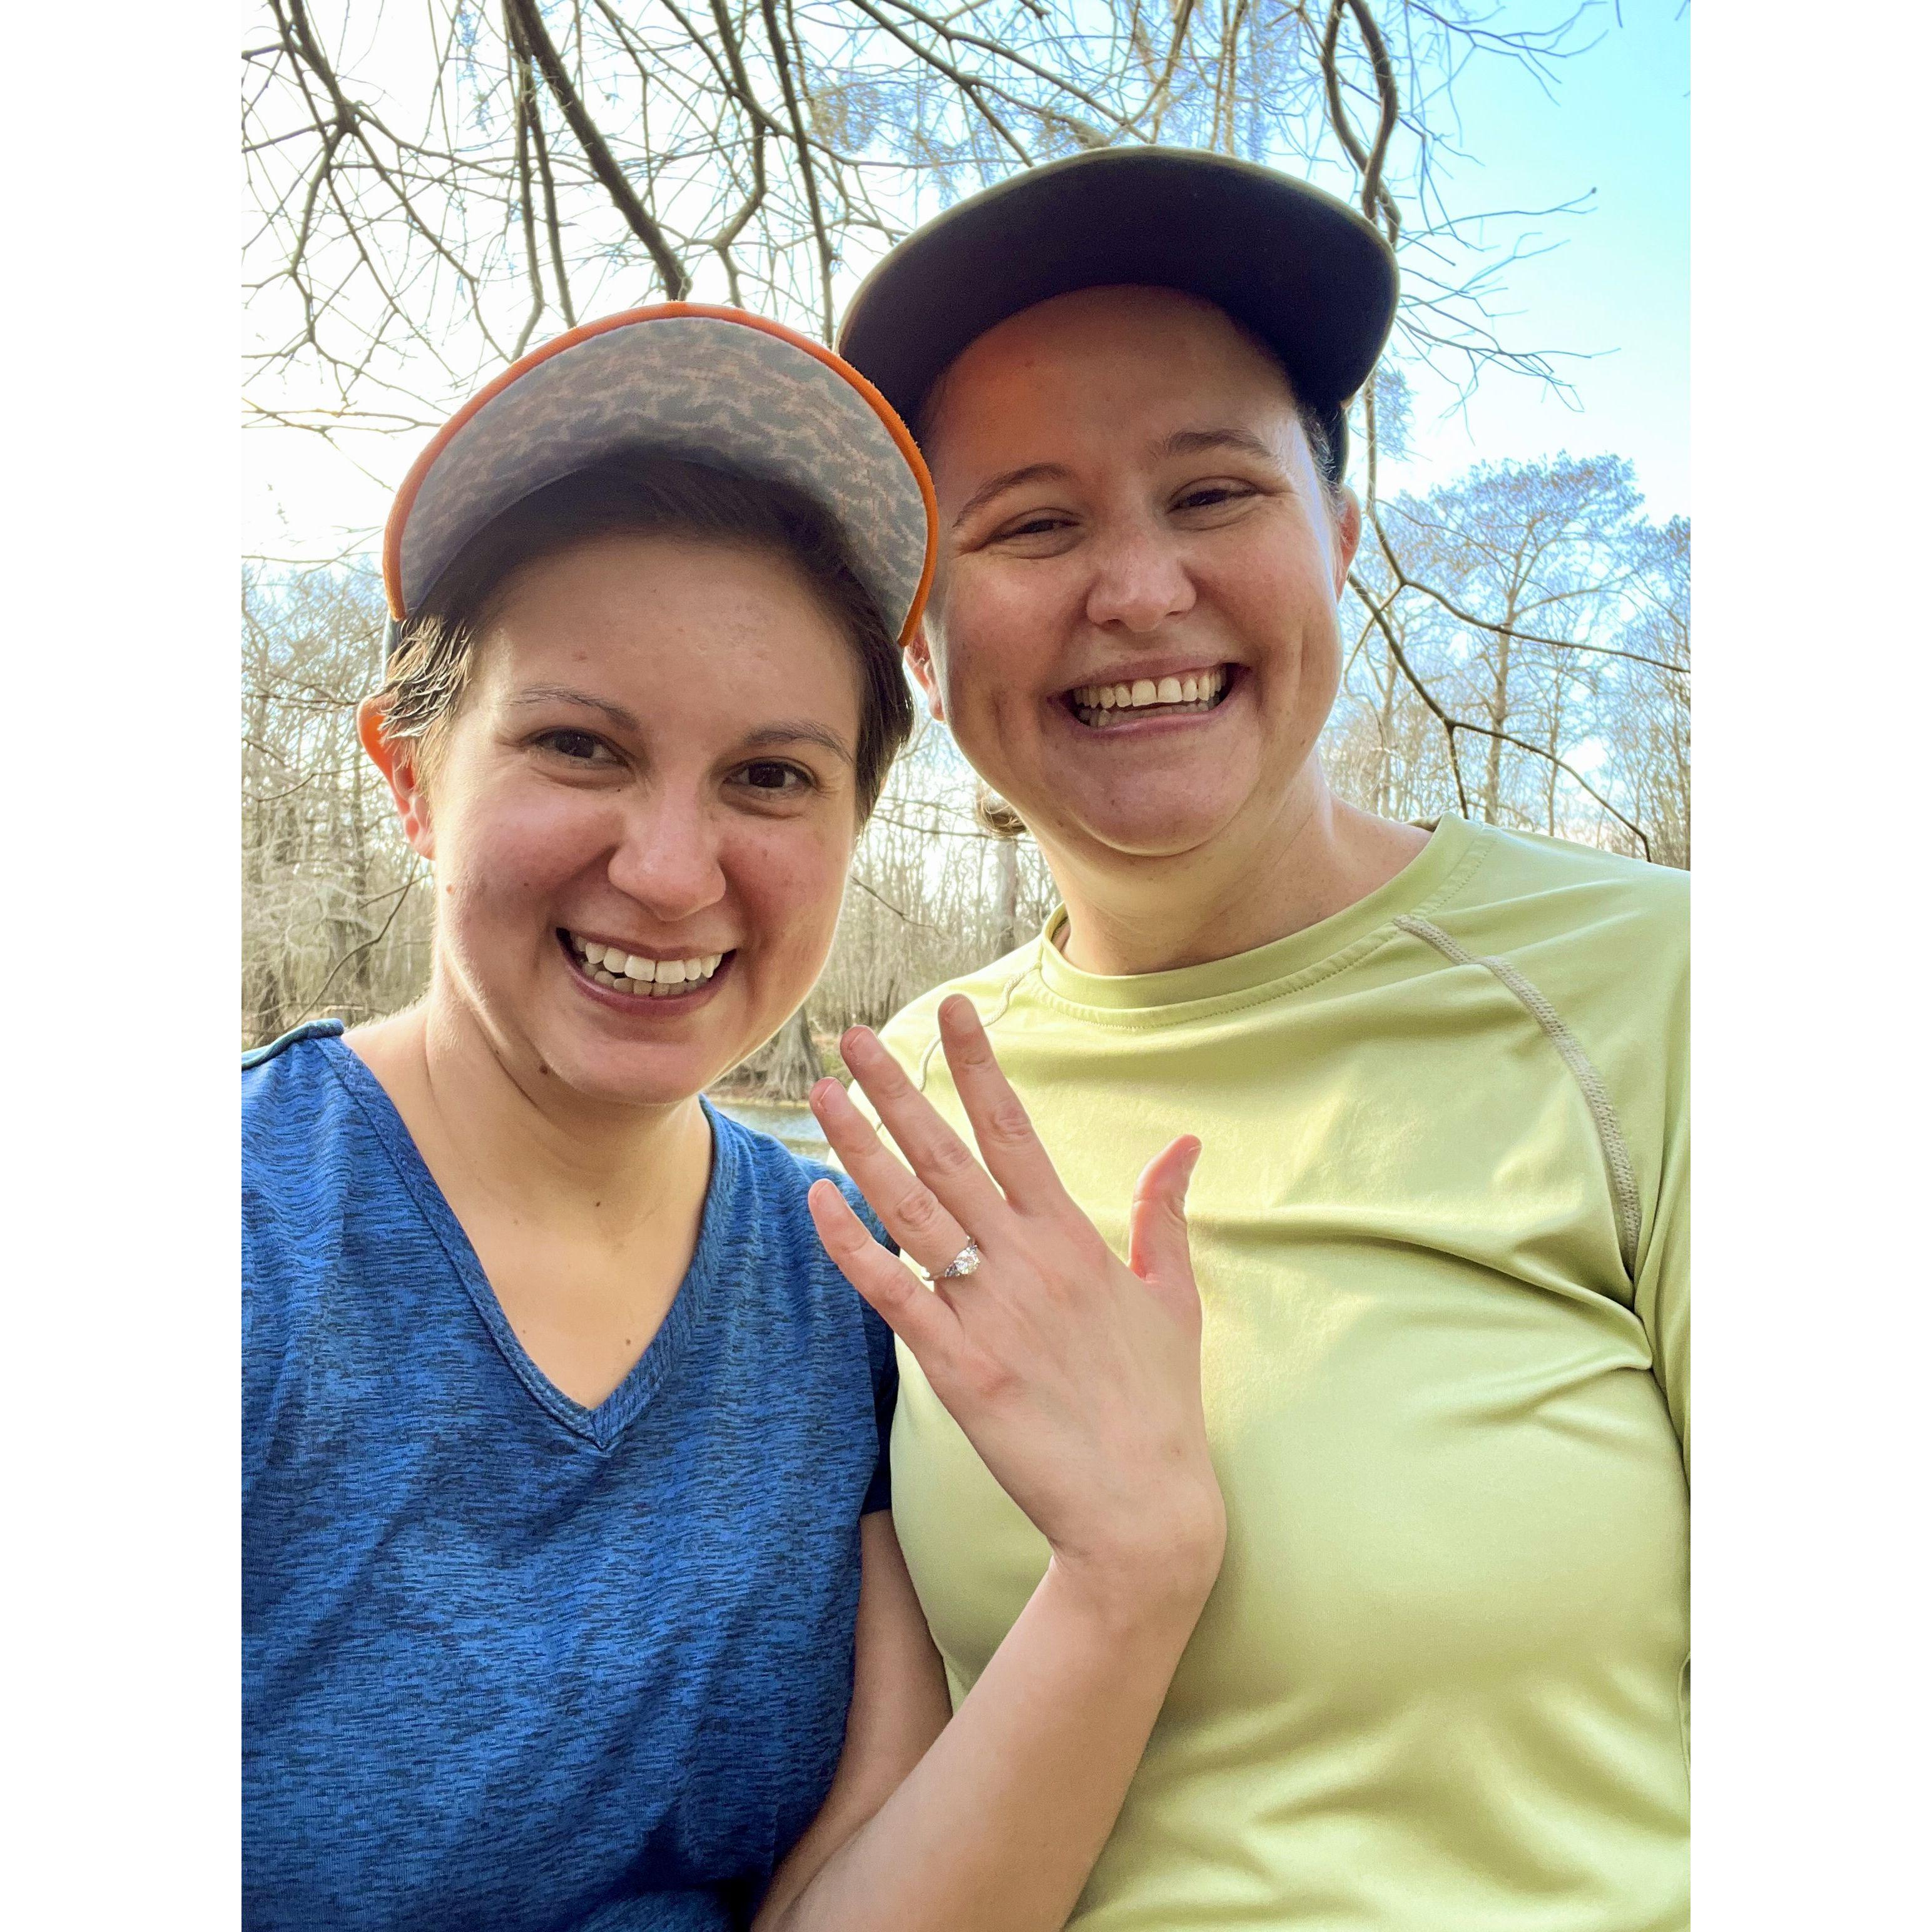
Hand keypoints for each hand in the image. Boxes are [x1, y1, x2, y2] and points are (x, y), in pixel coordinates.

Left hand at [806, 997, 1225, 1614]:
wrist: (1142, 1511)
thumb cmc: (1159, 1405)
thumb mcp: (1174, 1299)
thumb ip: (1166, 1215)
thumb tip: (1185, 1143)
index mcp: (1073, 1237)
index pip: (1015, 1129)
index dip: (979, 1066)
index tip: (952, 1011)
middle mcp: (1026, 1260)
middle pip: (947, 1154)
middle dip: (898, 1088)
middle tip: (853, 1035)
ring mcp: (988, 1311)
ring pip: (910, 1209)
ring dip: (860, 1147)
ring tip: (823, 1094)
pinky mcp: (957, 1367)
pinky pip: (892, 1292)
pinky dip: (852, 1244)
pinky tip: (818, 1200)